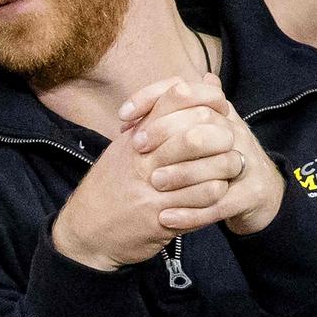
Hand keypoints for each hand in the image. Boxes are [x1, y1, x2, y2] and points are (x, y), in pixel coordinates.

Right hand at [52, 76, 237, 270]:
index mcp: (136, 134)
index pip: (177, 96)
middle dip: (222, 135)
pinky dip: (217, 194)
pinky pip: (203, 200)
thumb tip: (185, 85)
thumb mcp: (125, 148)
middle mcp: (142, 156)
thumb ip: (153, 120)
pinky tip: (218, 193)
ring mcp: (151, 187)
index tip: (219, 110)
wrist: (85, 230)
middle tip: (232, 141)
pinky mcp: (160, 216)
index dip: (207, 98)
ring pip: (207, 169)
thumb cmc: (110, 187)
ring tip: (232, 168)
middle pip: (197, 132)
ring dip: (225, 168)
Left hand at [128, 74, 284, 234]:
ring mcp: (247, 160)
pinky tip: (167, 218)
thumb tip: (127, 118)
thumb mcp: (189, 138)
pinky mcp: (253, 193)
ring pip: (215, 160)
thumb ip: (162, 127)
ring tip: (153, 184)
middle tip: (137, 149)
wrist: (256, 195)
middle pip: (202, 118)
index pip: (184, 89)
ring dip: (180, 173)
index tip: (123, 115)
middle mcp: (234, 129)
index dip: (151, 97)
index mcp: (216, 111)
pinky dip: (192, 213)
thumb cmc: (213, 161)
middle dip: (164, 132)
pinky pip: (221, 202)